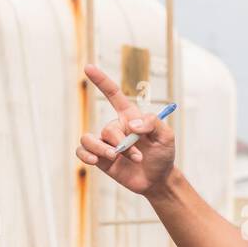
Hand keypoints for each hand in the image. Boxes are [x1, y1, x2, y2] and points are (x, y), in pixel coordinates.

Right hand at [77, 64, 175, 195]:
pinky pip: (82, 151)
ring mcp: (106, 144)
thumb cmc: (163, 154)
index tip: (88, 67)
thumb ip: (153, 123)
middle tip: (138, 157)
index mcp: (130, 117)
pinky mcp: (100, 159)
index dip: (101, 81)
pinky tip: (95, 160)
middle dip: (122, 143)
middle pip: (109, 129)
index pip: (113, 95)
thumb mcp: (166, 136)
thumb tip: (131, 125)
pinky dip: (85, 155)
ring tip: (116, 158)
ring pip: (89, 139)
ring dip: (102, 149)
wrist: (158, 179)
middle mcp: (116, 128)